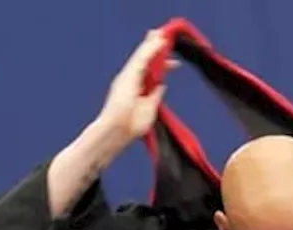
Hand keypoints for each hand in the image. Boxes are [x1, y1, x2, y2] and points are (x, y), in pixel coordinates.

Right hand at [95, 29, 171, 148]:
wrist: (117, 131)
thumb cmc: (131, 125)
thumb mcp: (150, 108)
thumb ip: (155, 95)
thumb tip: (162, 85)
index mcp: (136, 87)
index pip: (150, 72)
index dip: (163, 65)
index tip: (175, 63)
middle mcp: (130, 79)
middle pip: (144, 60)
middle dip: (155, 48)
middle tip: (166, 38)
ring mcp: (128, 77)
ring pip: (142, 55)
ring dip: (152, 44)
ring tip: (163, 34)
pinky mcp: (127, 76)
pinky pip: (141, 59)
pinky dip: (150, 49)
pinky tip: (159, 42)